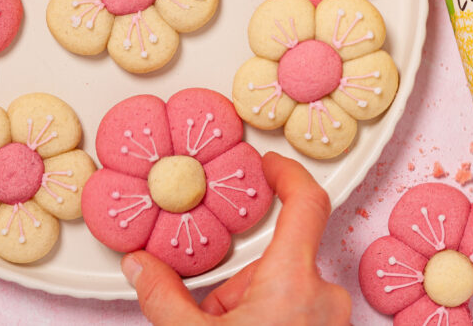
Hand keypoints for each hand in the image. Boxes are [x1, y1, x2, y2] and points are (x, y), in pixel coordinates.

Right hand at [122, 151, 351, 325]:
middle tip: (213, 318)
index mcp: (294, 282)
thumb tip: (140, 265)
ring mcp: (333, 322)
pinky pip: (299, 313)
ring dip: (253, 309)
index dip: (288, 173)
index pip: (307, 202)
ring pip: (285, 291)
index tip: (267, 163)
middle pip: (276, 261)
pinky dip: (272, 323)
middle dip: (239, 285)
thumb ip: (164, 296)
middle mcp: (325, 297)